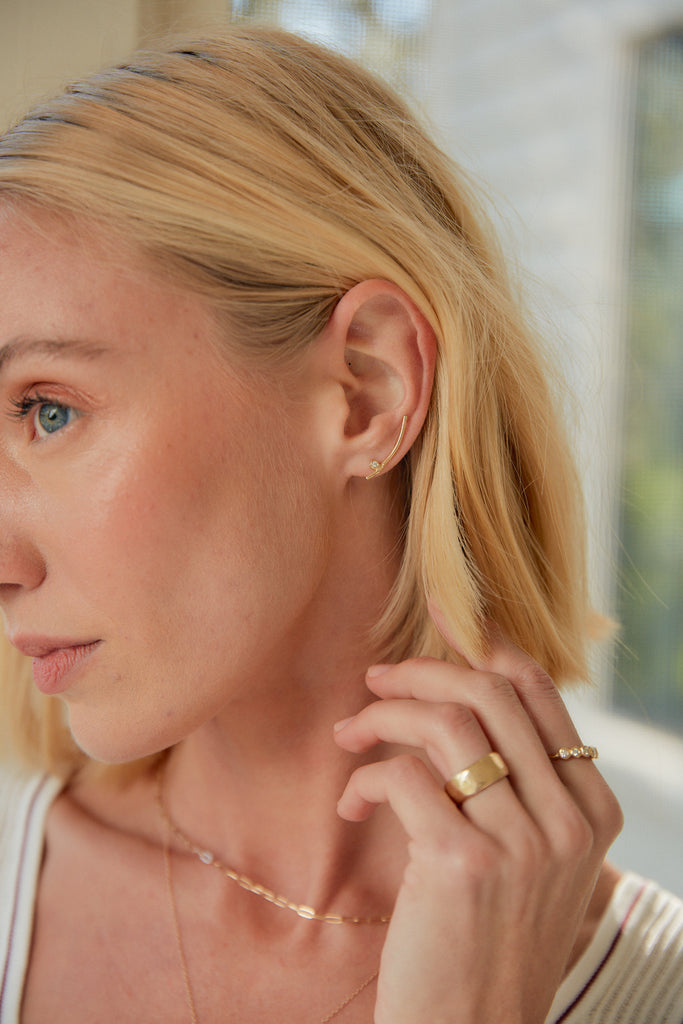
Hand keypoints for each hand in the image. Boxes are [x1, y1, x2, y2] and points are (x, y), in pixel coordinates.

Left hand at [334, 610, 622, 1023]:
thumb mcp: (528, 856)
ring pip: (445, 725)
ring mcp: (521, 843)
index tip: (439, 614)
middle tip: (377, 678)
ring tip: (351, 734)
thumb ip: (516, 782)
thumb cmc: (486, 935)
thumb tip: (462, 692)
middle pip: (490, 694)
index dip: (483, 643)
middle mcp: (567, 821)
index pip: (538, 691)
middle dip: (421, 672)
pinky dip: (365, 776)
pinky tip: (352, 801)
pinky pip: (402, 777)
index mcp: (591, 809)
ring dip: (384, 716)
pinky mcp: (461, 864)